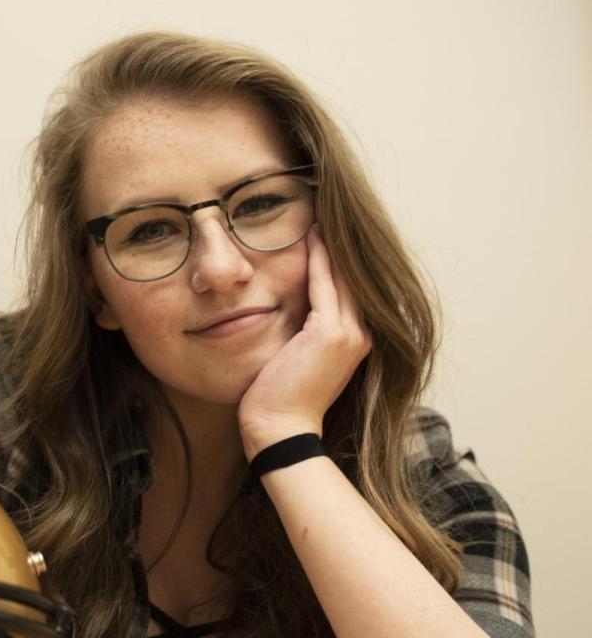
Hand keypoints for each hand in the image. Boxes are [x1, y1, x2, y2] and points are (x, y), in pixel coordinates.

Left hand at [237, 226, 371, 459]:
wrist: (279, 429)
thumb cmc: (277, 400)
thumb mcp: (295, 359)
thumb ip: (300, 333)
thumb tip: (284, 312)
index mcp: (355, 340)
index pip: (348, 288)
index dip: (338, 258)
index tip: (324, 229)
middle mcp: (361, 333)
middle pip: (352, 276)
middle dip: (340, 243)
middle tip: (326, 208)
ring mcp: (350, 333)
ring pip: (343, 275)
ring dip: (332, 243)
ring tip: (321, 212)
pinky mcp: (330, 333)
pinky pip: (326, 284)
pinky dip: (320, 257)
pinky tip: (312, 234)